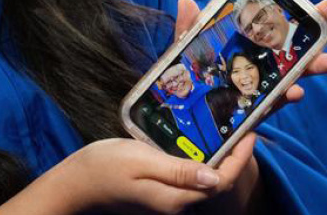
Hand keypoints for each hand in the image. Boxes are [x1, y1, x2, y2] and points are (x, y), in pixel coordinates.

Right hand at [0, 136, 257, 214]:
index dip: (241, 156)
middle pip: (218, 180)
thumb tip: (216, 176)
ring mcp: (168, 198)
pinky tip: (198, 139)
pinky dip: (200, 156)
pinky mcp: (160, 191)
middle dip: (236, 154)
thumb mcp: (140, 161)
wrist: (75, 184)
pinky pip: (189, 175)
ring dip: (219, 154)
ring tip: (227, 127)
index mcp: (177, 197)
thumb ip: (178, 170)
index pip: (222, 179)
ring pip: (205, 177)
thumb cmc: (104, 167)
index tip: (251, 130)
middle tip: (244, 124)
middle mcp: (177, 202)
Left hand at [174, 0, 326, 106]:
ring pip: (296, 69)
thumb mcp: (185, 49)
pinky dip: (287, 96)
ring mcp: (265, 79)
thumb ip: (188, 28)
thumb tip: (185, 1)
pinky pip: (276, 100)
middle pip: (293, 34)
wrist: (186, 114)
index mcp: (244, 32)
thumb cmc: (188, 74)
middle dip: (318, 17)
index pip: (265, 5)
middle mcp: (261, 53)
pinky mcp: (259, 105)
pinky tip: (296, 92)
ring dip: (317, 64)